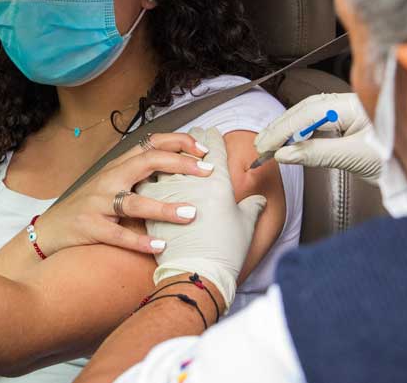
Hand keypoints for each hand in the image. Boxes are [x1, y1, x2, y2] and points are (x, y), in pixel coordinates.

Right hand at [36, 133, 213, 255]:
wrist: (50, 229)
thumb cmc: (90, 208)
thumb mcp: (113, 185)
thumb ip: (140, 177)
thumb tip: (181, 173)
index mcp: (118, 166)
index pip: (151, 143)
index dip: (179, 143)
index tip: (205, 151)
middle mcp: (109, 179)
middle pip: (147, 162)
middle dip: (180, 165)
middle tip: (208, 173)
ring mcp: (98, 203)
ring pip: (134, 202)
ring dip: (164, 207)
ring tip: (191, 214)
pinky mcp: (90, 227)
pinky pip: (118, 235)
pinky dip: (139, 242)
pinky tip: (161, 246)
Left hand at [137, 127, 265, 310]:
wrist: (195, 274)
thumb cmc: (224, 252)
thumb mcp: (245, 226)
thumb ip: (252, 208)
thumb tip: (259, 200)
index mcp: (216, 182)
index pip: (214, 151)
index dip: (213, 139)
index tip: (212, 133)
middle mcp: (189, 182)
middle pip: (187, 152)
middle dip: (190, 142)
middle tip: (193, 137)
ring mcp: (166, 192)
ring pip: (163, 163)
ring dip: (167, 154)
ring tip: (169, 151)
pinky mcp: (150, 206)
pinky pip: (147, 184)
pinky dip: (150, 177)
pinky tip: (150, 175)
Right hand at [254, 92, 381, 181]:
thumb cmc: (396, 160)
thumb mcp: (354, 157)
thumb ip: (316, 153)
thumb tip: (285, 154)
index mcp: (353, 104)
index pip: (308, 113)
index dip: (283, 129)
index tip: (266, 146)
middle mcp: (349, 104)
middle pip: (305, 110)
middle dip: (281, 127)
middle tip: (261, 145)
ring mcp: (349, 113)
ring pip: (309, 115)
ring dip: (288, 129)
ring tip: (270, 144)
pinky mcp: (349, 124)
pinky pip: (318, 124)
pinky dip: (301, 133)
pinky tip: (291, 142)